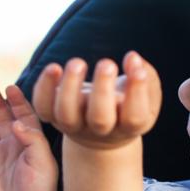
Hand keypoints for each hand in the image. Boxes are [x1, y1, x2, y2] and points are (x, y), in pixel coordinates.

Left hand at [33, 51, 162, 150]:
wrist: (101, 131)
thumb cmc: (127, 105)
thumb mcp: (146, 94)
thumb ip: (146, 77)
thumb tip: (133, 58)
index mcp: (128, 127)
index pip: (134, 116)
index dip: (137, 91)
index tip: (134, 62)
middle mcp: (100, 131)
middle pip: (100, 119)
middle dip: (102, 90)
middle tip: (107, 63)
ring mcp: (74, 126)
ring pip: (67, 114)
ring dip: (70, 86)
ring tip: (78, 63)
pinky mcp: (53, 117)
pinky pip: (43, 106)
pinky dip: (43, 87)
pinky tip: (54, 68)